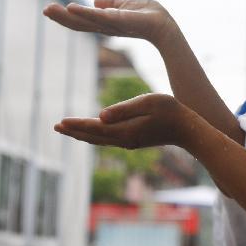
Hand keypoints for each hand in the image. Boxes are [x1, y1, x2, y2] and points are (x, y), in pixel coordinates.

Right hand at [43, 0, 176, 45]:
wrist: (165, 24)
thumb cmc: (149, 15)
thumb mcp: (127, 4)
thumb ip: (111, 4)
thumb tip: (96, 1)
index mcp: (106, 22)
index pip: (82, 20)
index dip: (67, 16)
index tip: (50, 9)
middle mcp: (106, 26)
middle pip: (79, 23)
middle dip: (61, 18)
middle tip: (44, 9)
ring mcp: (111, 25)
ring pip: (85, 21)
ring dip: (67, 16)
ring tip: (49, 9)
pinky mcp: (119, 21)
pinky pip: (99, 16)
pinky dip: (85, 13)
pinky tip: (71, 7)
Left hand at [55, 93, 192, 149]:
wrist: (188, 130)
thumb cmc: (171, 111)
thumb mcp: (148, 103)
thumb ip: (124, 109)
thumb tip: (99, 116)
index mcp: (125, 131)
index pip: (95, 128)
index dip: (77, 124)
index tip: (60, 122)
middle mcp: (124, 140)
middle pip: (93, 137)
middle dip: (74, 131)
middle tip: (56, 126)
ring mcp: (129, 142)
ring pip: (100, 140)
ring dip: (83, 134)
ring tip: (69, 130)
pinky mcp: (135, 141)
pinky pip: (108, 140)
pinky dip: (95, 136)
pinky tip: (94, 132)